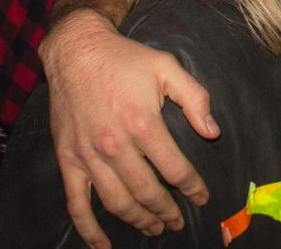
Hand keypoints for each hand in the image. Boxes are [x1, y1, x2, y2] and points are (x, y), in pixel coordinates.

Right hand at [39, 9, 219, 248]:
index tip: (202, 196)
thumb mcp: (167, 67)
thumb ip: (194, 98)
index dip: (192, 187)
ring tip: (154, 228)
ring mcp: (88, 155)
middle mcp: (114, 144)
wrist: (76, 50)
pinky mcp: (68, 159)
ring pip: (117, 202)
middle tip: (178, 220)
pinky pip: (76, 202)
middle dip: (167, 211)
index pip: (174, 168)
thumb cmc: (125, 58)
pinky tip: (103, 245)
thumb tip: (212, 131)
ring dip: (139, 220)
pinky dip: (88, 229)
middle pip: (147, 192)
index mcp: (142, 123)